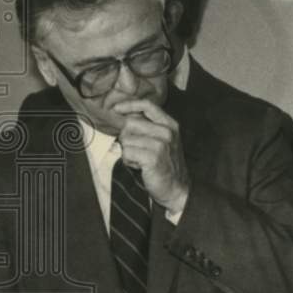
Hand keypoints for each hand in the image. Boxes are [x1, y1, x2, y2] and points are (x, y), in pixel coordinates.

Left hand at [114, 99, 189, 215]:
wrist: (176, 187)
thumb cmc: (165, 164)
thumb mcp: (162, 140)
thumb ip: (148, 127)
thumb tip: (124, 116)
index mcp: (170, 124)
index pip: (148, 105)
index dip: (129, 105)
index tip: (116, 108)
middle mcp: (167, 132)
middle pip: (131, 123)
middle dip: (127, 137)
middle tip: (137, 150)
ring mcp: (161, 144)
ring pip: (126, 139)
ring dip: (128, 151)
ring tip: (140, 159)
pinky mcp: (153, 157)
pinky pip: (127, 153)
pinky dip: (128, 161)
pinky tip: (139, 166)